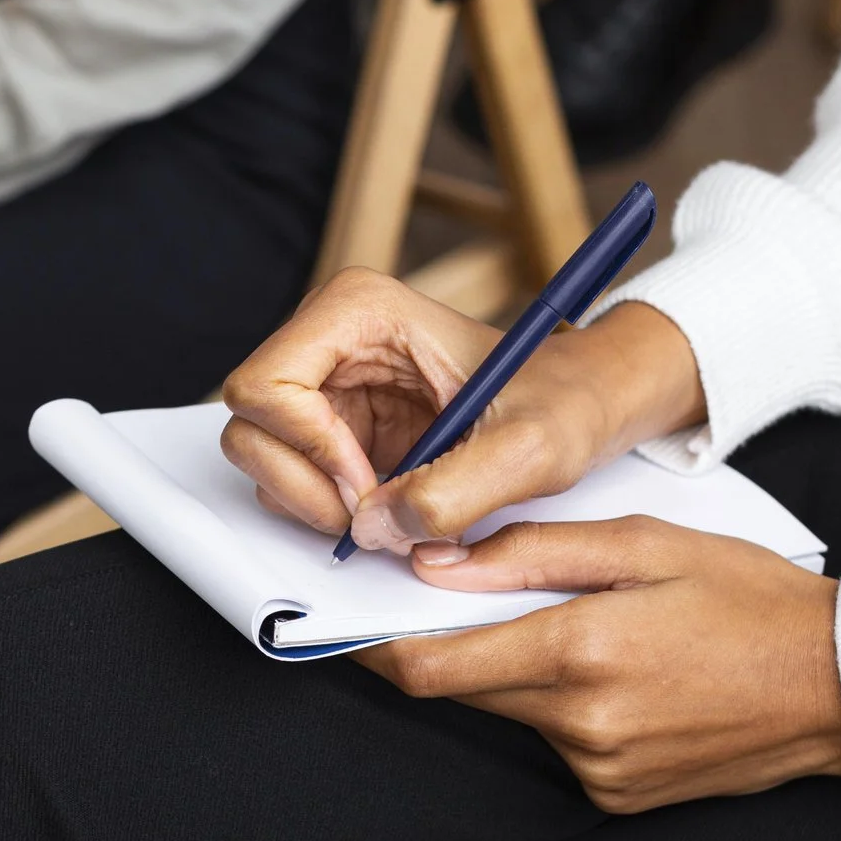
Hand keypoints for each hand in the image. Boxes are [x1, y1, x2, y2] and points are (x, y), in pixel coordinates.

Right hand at [219, 269, 705, 556]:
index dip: (305, 449)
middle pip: (249, 426)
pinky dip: (326, 511)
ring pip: (261, 457)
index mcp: (360, 311)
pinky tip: (385, 511)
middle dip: (302, 485)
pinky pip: (293, 480)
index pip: (263, 385)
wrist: (591, 401)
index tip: (366, 487)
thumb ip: (456, 490)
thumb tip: (374, 529)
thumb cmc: (569, 399)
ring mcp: (328, 387)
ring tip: (386, 516)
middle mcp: (329, 341)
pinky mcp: (337, 429)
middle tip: (370, 518)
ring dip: (312, 503)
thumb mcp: (533, 447)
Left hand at [359, 517, 840, 811]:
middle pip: (460, 688)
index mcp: (580, 653)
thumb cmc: (752, 600)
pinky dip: (560, 702)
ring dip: (512, 669)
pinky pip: (556, 741)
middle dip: (438, 644)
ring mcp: (598, 770)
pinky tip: (618, 671)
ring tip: (580, 624)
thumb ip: (530, 553)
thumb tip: (434, 562)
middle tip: (433, 596)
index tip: (331, 620)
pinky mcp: (615, 796)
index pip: (432, 665)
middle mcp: (580, 725)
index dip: (370, 645)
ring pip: (510, 711)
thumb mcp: (644, 545)